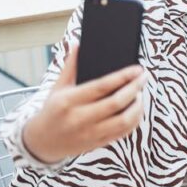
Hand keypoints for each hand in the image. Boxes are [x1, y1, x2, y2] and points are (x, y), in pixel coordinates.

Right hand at [23, 46, 145, 164]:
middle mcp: (79, 118)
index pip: (101, 86)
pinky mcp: (98, 143)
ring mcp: (90, 133)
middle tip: (144, 77)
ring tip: (140, 93)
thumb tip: (78, 43)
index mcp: (68, 101)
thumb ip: (70, 66)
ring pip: (124, 120)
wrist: (42, 142)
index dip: (123, 76)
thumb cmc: (53, 110)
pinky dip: (135, 119)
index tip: (137, 69)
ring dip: (138, 106)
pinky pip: (124, 132)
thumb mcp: (58, 87)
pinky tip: (137, 108)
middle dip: (135, 88)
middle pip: (116, 103)